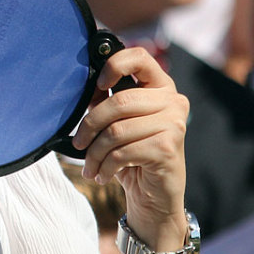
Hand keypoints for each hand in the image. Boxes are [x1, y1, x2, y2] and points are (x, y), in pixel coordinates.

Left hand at [71, 46, 189, 249]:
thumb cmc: (132, 155)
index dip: (115, 65)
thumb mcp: (116, 124)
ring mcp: (175, 124)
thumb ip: (105, 101)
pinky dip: (105, 166)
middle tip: (78, 143)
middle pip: (119, 101)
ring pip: (117, 130)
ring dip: (95, 152)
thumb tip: (85, 85)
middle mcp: (173, 101)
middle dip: (90, 125)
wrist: (155, 196)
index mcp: (160, 87)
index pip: (139, 58)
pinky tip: (102, 174)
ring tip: (90, 166)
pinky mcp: (169, 148)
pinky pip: (123, 152)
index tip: (98, 84)